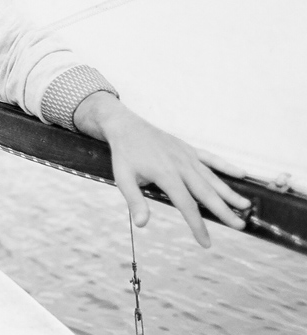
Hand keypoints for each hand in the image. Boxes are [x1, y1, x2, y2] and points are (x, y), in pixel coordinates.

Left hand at [75, 92, 251, 247]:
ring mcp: (187, 156)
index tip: (207, 243)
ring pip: (212, 177)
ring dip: (229, 192)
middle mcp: (181, 165)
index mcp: (166, 175)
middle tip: (241, 226)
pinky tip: (241, 173)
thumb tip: (142, 224)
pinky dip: (226, 166)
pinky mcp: (188, 148)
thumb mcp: (123, 178)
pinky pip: (211, 158)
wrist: (126, 126)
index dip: (197, 225)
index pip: (186, 205)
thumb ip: (134, 201)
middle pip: (206, 192)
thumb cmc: (124, 154)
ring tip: (245, 206)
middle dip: (224, 211)